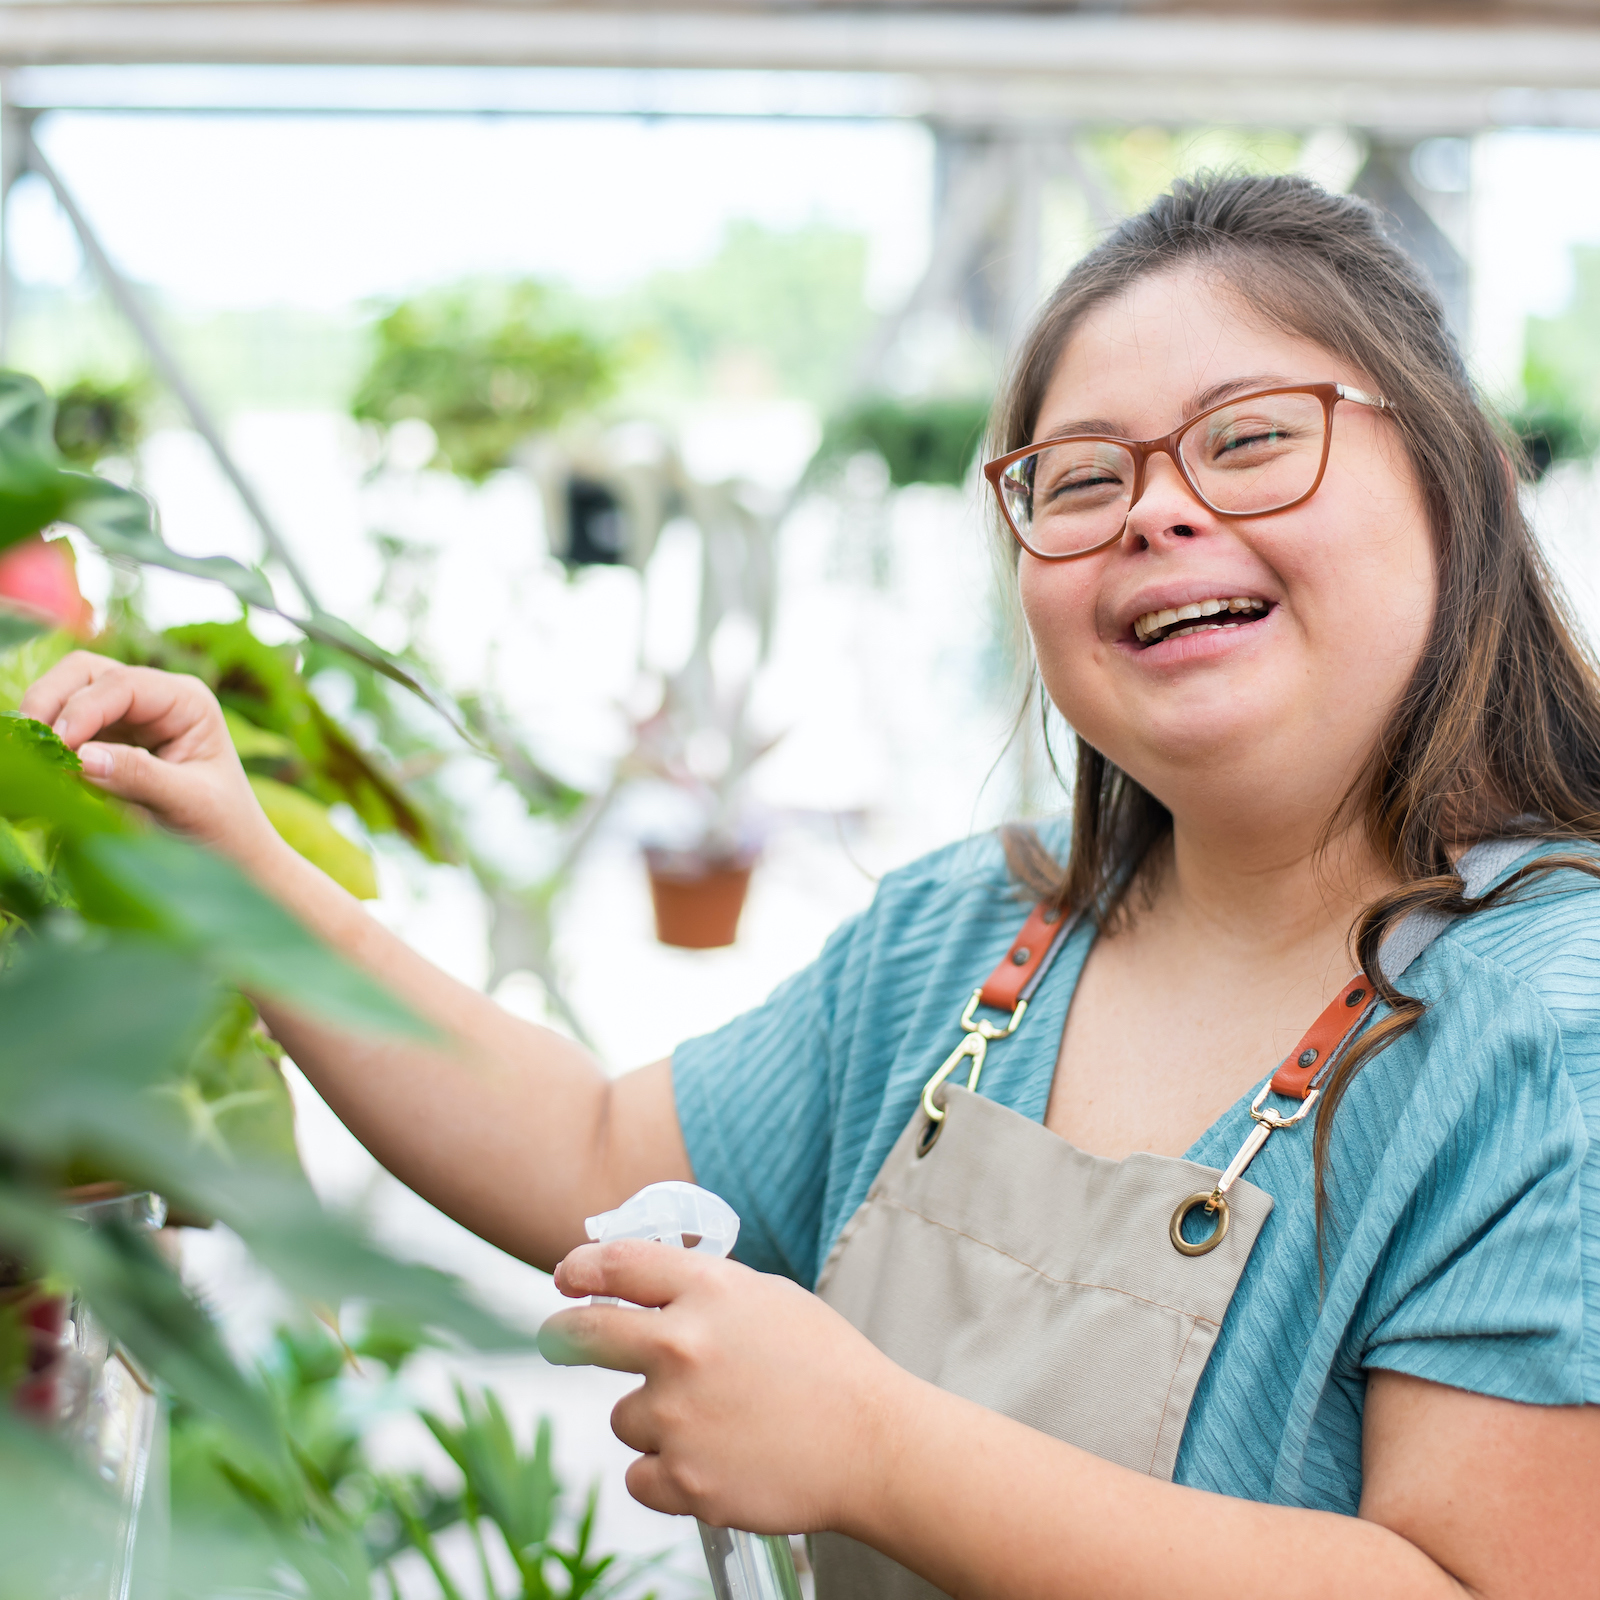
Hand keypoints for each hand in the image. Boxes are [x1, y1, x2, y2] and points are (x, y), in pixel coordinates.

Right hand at [19, 651, 281, 868]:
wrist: (231, 854)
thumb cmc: (222, 826)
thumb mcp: (189, 803)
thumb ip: (139, 777)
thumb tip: (80, 757)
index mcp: (187, 701)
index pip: (123, 684)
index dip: (83, 708)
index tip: (58, 747)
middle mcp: (156, 698)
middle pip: (84, 673)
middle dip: (51, 700)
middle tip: (28, 744)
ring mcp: (128, 717)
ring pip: (66, 695)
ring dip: (42, 719)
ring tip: (29, 758)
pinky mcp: (106, 742)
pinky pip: (64, 729)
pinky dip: (44, 742)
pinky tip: (38, 769)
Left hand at [539, 1241, 904, 1535]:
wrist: (873, 1445)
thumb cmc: (827, 1366)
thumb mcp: (769, 1298)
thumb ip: (704, 1290)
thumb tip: (644, 1290)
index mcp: (709, 1290)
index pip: (616, 1265)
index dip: (580, 1270)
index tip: (568, 1278)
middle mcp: (682, 1346)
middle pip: (585, 1335)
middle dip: (562, 1336)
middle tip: (558, 1339)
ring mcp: (678, 1416)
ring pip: (624, 1416)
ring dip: (655, 1421)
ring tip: (717, 1424)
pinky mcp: (683, 1480)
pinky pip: (639, 1475)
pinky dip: (667, 1473)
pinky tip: (714, 1462)